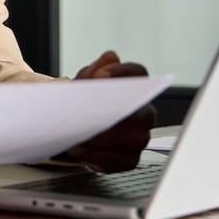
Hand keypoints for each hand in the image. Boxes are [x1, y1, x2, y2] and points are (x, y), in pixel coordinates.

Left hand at [61, 50, 156, 172]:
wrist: (75, 125)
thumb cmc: (84, 101)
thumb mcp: (83, 82)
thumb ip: (95, 70)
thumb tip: (110, 57)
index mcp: (134, 88)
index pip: (139, 74)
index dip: (122, 73)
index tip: (100, 76)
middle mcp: (144, 112)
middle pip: (141, 114)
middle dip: (114, 117)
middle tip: (89, 117)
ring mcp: (140, 137)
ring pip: (132, 140)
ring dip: (103, 141)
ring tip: (78, 138)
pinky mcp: (131, 158)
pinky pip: (122, 161)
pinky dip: (99, 158)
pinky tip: (82, 152)